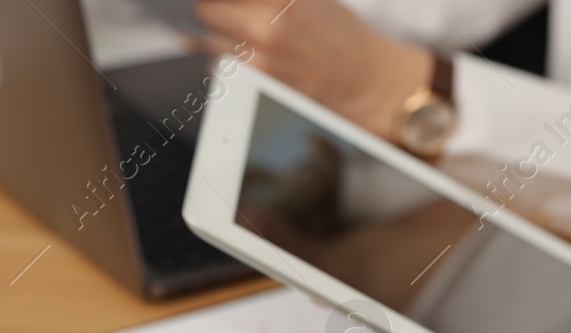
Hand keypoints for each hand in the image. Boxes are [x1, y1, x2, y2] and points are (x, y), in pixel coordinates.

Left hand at [196, 0, 428, 138]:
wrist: (365, 80)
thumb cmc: (339, 36)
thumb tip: (227, 1)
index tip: (227, 2)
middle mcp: (265, 25)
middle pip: (205, 10)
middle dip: (216, 13)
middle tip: (232, 17)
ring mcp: (258, 58)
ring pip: (206, 43)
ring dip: (218, 41)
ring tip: (247, 42)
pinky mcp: (256, 86)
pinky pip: (219, 71)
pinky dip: (227, 66)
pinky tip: (252, 63)